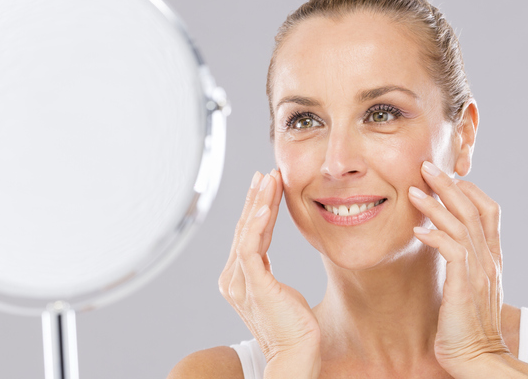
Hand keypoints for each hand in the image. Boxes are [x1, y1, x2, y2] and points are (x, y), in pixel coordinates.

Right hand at [218, 170, 320, 377]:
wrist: (296, 355)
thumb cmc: (294, 329)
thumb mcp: (279, 292)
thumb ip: (268, 274)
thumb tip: (268, 257)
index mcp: (237, 279)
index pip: (246, 235)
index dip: (256, 208)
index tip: (267, 185)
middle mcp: (232, 279)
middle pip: (243, 228)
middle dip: (255, 198)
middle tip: (267, 172)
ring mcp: (240, 282)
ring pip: (246, 232)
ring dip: (259, 202)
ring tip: (271, 178)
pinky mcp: (253, 285)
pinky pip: (251, 247)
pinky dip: (258, 223)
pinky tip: (266, 205)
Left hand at [408, 161, 507, 376]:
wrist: (478, 358)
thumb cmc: (467, 328)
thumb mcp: (469, 289)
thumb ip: (463, 265)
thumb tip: (445, 246)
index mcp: (493, 258)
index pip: (489, 211)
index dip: (470, 189)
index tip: (448, 178)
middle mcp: (490, 260)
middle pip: (474, 208)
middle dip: (449, 184)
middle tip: (426, 166)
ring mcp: (480, 271)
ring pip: (462, 224)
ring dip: (436, 204)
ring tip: (413, 190)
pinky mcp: (465, 285)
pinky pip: (452, 250)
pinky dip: (435, 235)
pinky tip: (417, 229)